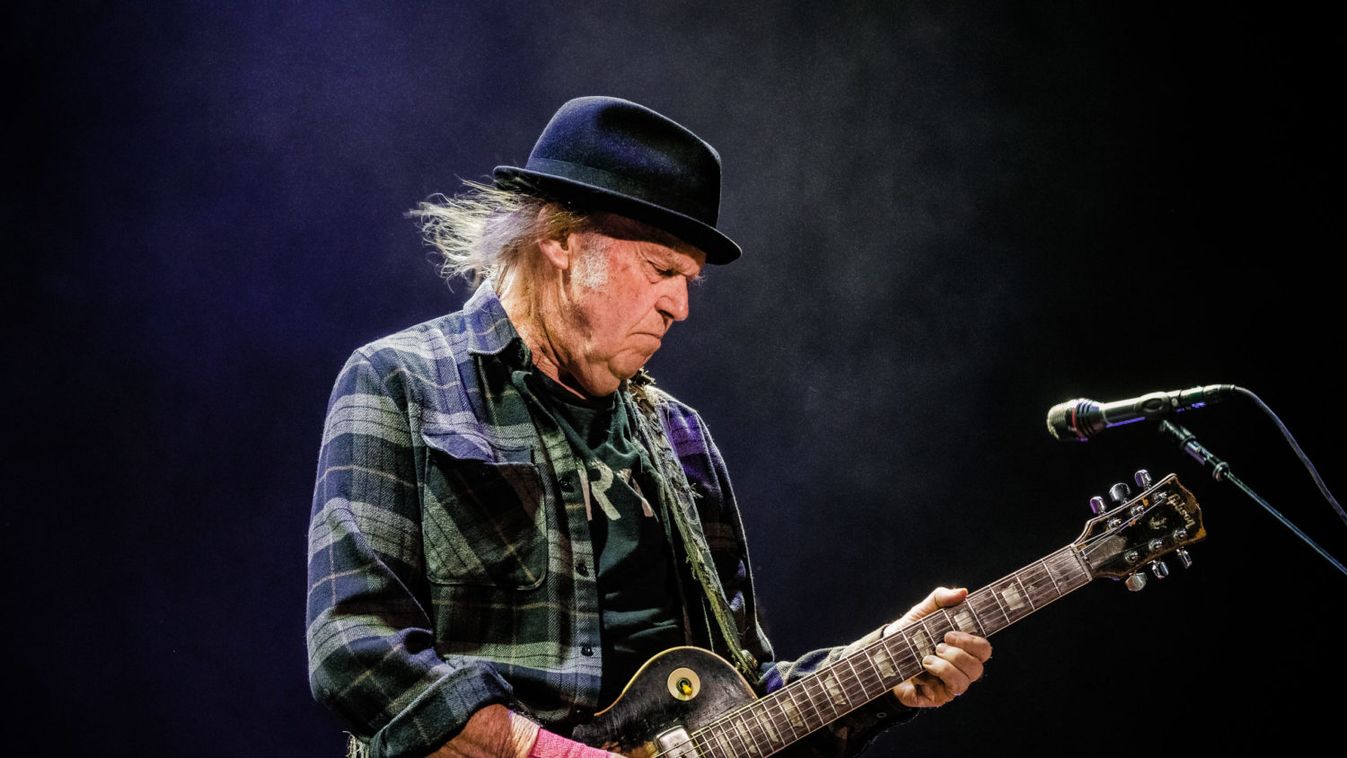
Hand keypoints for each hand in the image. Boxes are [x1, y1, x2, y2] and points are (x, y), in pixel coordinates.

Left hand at [883, 586, 990, 707]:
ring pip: (965, 681)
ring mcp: (950, 684)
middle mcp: (961, 668)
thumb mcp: (921, 612)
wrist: (881, 656)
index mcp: (962, 648)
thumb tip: (963, 592)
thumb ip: (941, 599)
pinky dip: (936, 676)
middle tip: (939, 644)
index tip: (951, 632)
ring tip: (927, 657)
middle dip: (960, 654)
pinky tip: (922, 668)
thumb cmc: (907, 634)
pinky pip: (949, 691)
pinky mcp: (939, 696)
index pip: (983, 649)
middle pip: (978, 666)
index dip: (973, 642)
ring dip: (947, 667)